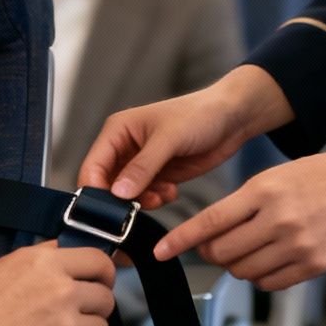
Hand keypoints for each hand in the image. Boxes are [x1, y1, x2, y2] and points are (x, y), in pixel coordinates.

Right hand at [79, 66, 292, 210]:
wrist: (232, 119)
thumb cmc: (199, 114)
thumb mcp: (169, 138)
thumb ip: (143, 166)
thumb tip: (118, 193)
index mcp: (118, 130)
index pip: (93, 166)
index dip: (95, 190)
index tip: (108, 210)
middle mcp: (125, 147)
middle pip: (106, 184)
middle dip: (120, 200)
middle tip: (137, 209)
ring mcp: (141, 163)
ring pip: (126, 195)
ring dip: (141, 201)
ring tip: (162, 195)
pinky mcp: (158, 175)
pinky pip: (146, 197)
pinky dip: (156, 200)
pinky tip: (172, 191)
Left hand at [151, 134, 325, 290]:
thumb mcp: (279, 175)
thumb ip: (248, 202)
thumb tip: (216, 231)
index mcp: (265, 189)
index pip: (211, 220)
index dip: (182, 239)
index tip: (162, 251)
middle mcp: (278, 218)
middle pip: (223, 251)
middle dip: (212, 252)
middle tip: (214, 246)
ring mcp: (297, 244)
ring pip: (245, 270)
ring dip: (238, 265)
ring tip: (250, 248)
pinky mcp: (314, 264)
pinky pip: (270, 283)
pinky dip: (261, 277)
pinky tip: (269, 260)